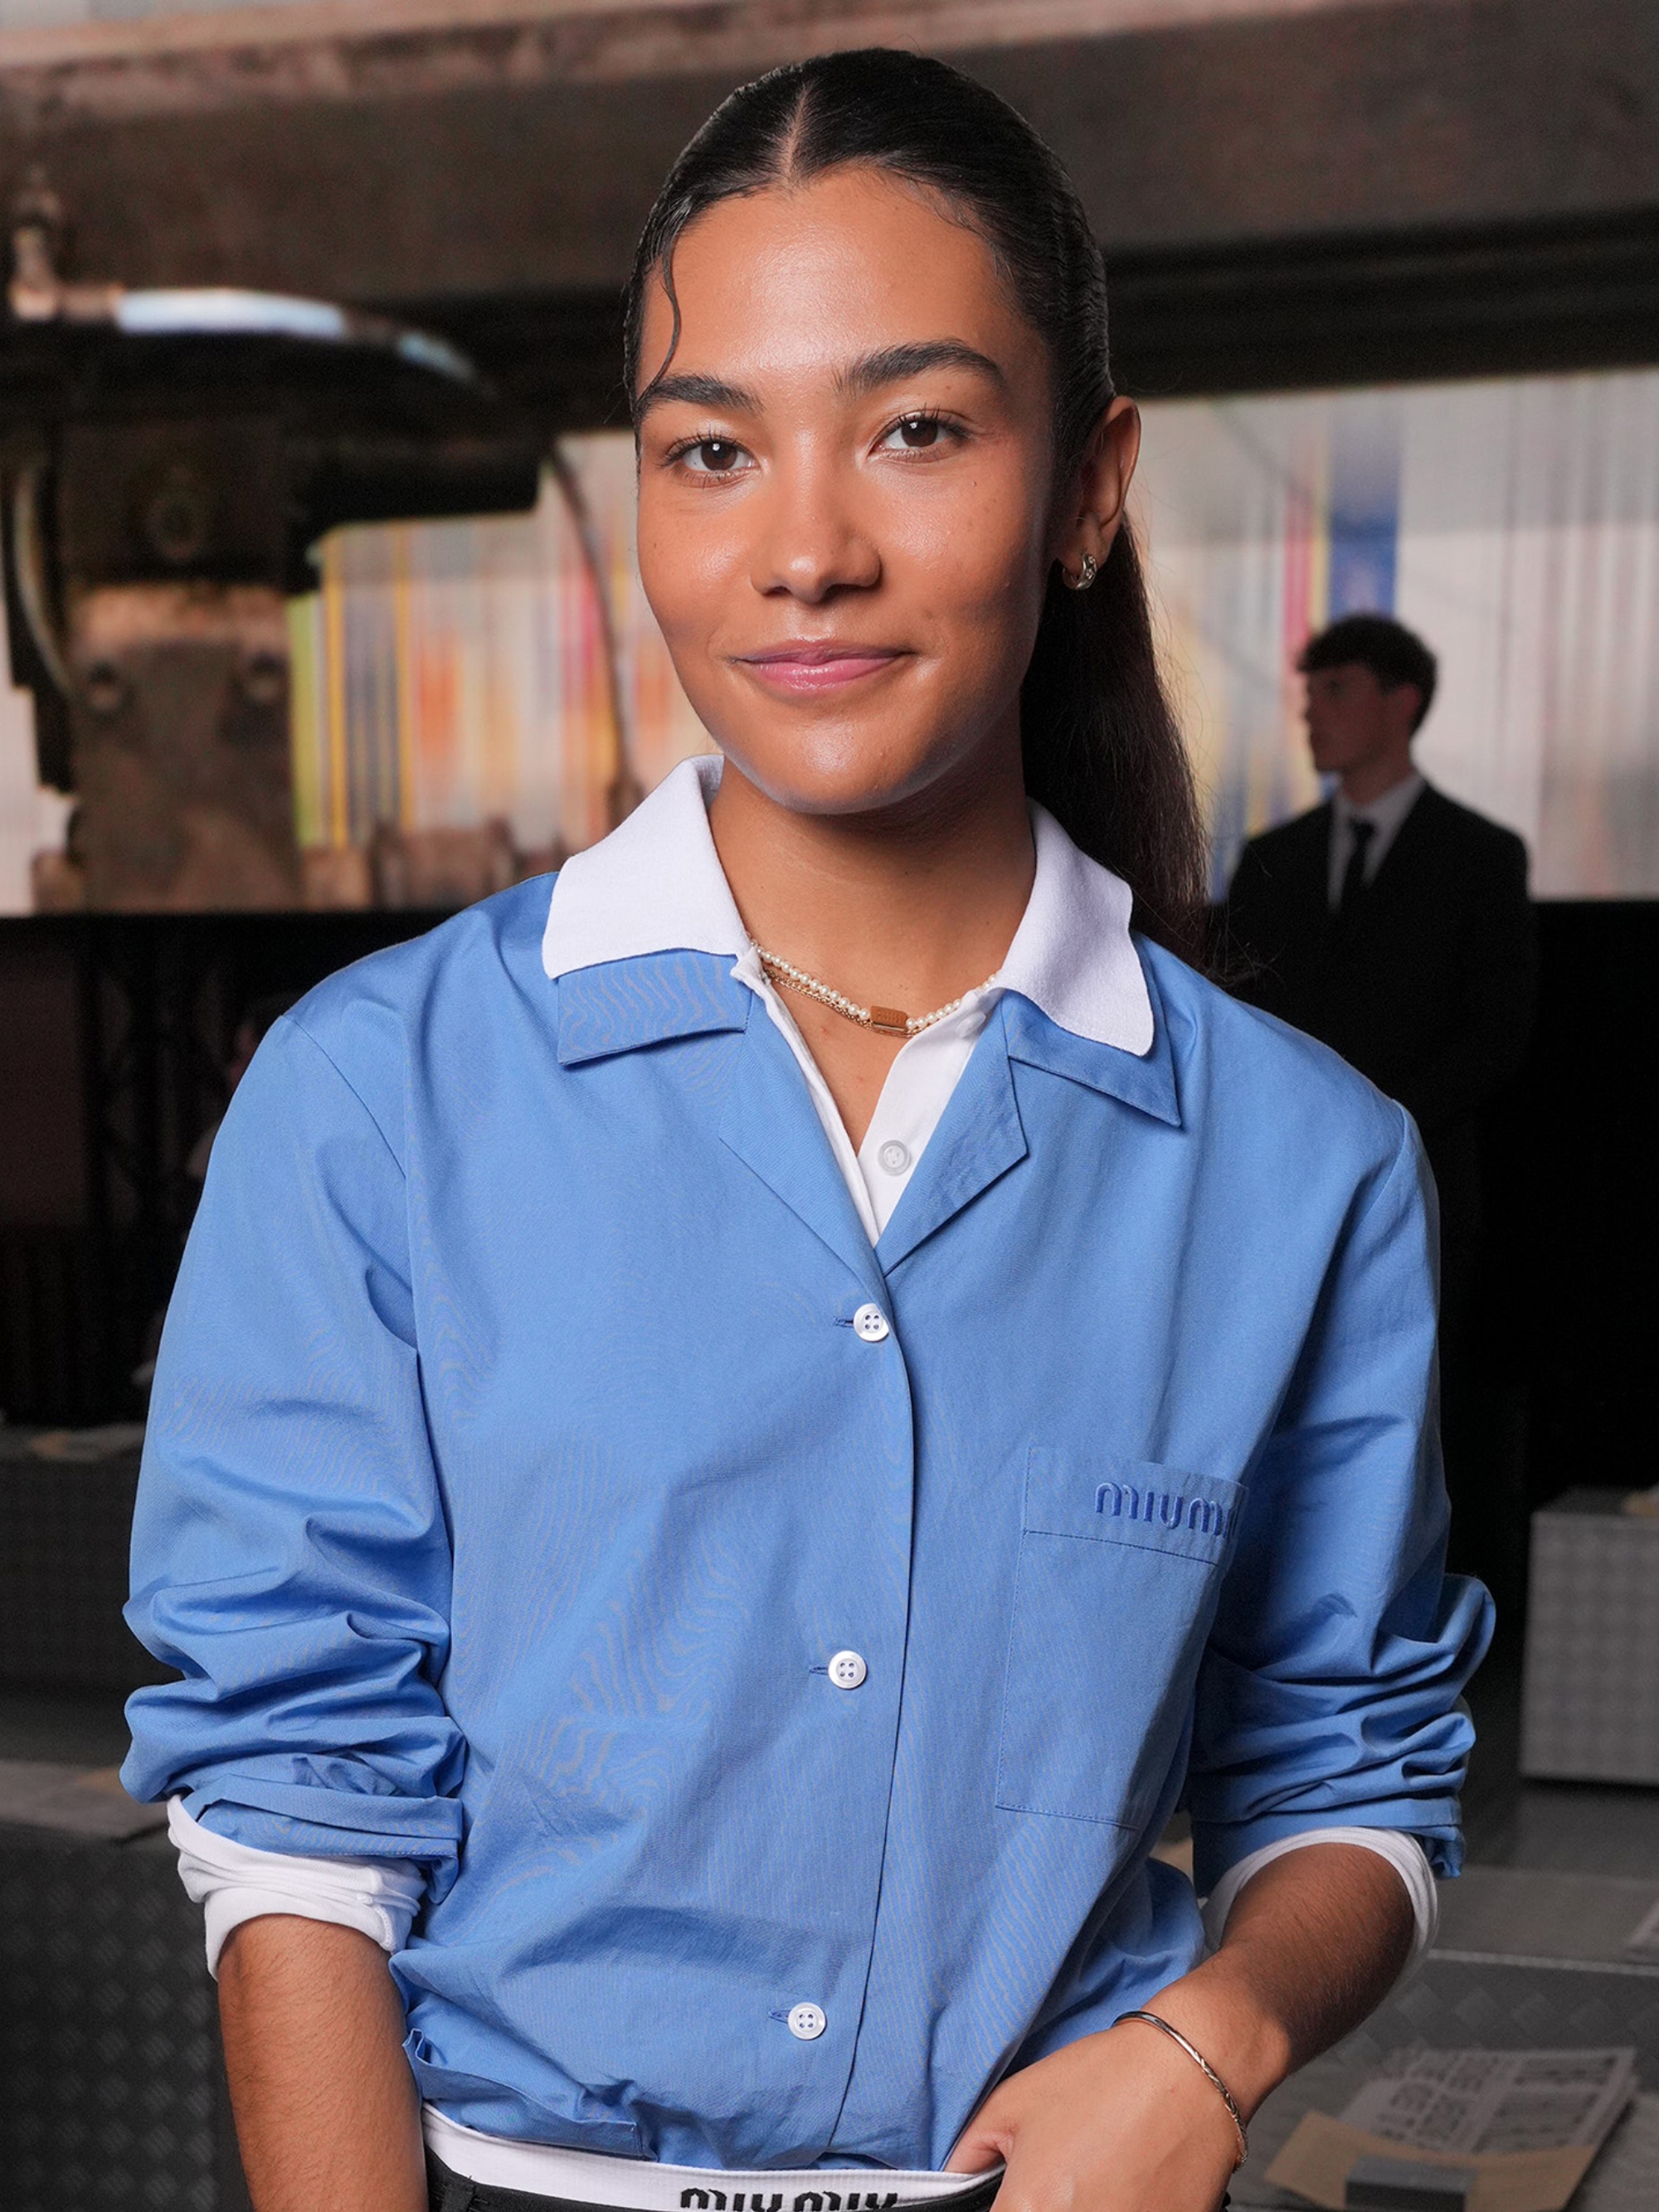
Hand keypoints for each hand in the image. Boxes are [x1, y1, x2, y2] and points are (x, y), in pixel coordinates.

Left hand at [945, 2019, 1238, 2211]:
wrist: (1187, 2077)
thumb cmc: (1105, 2081)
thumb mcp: (1013, 2103)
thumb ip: (971, 2154)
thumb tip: (954, 2182)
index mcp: (1027, 2210)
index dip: (1001, 2210)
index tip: (1010, 2198)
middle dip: (1037, 2207)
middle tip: (1056, 2183)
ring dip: (1076, 2209)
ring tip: (1093, 2181)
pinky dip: (1115, 2210)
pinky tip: (1123, 2188)